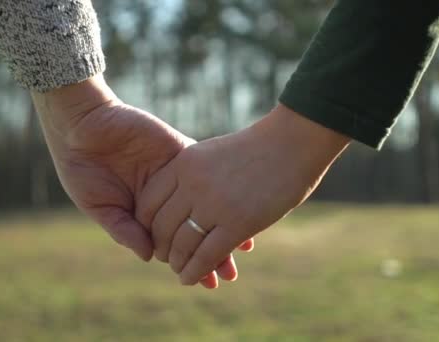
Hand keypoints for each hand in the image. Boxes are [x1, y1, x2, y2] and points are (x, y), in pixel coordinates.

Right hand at [32, 74, 252, 287]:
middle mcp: (165, 198)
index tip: (207, 281)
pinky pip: (208, 173)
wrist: (83, 124)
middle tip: (229, 275)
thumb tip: (150, 256)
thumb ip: (123, 229)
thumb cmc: (81, 168)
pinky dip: (224, 190)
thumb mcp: (98, 206)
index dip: (190, 262)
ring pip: (207, 205)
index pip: (174, 243)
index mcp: (144, 214)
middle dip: (213, 251)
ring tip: (243, 250)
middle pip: (196, 228)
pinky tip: (240, 208)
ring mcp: (176, 176)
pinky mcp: (182, 152)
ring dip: (225, 226)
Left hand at [136, 104, 350, 284]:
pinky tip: (191, 279)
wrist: (292, 144)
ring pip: (182, 245)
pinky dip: (195, 272)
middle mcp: (193, 185)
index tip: (153, 236)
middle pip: (161, 227)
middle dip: (162, 248)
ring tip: (180, 272)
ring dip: (177, 264)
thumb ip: (191, 174)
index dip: (146, 226)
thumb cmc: (255, 149)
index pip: (148, 204)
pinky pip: (206, 256)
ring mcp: (215, 205)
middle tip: (166, 259)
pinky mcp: (238, 223)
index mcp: (183, 164)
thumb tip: (178, 200)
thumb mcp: (211, 153)